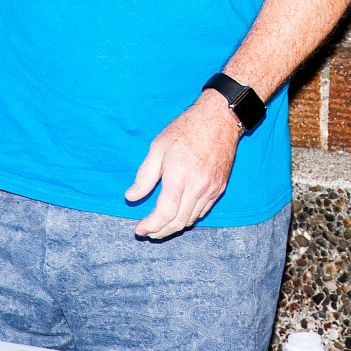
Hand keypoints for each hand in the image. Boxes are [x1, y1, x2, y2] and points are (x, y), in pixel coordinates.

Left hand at [125, 93, 240, 238]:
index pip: (165, 213)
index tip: (139, 229)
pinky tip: (179, 214)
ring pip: (191, 219)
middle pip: (178, 222)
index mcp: (179, 176)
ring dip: (174, 227)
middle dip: (160, 231)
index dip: (150, 226)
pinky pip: (203, 211)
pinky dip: (189, 217)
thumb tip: (131, 197)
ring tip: (160, 226)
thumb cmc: (186, 129)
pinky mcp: (219, 187)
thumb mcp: (158, 147)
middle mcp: (198, 186)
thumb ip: (145, 175)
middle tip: (148, 232)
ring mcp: (211, 189)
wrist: (219, 119)